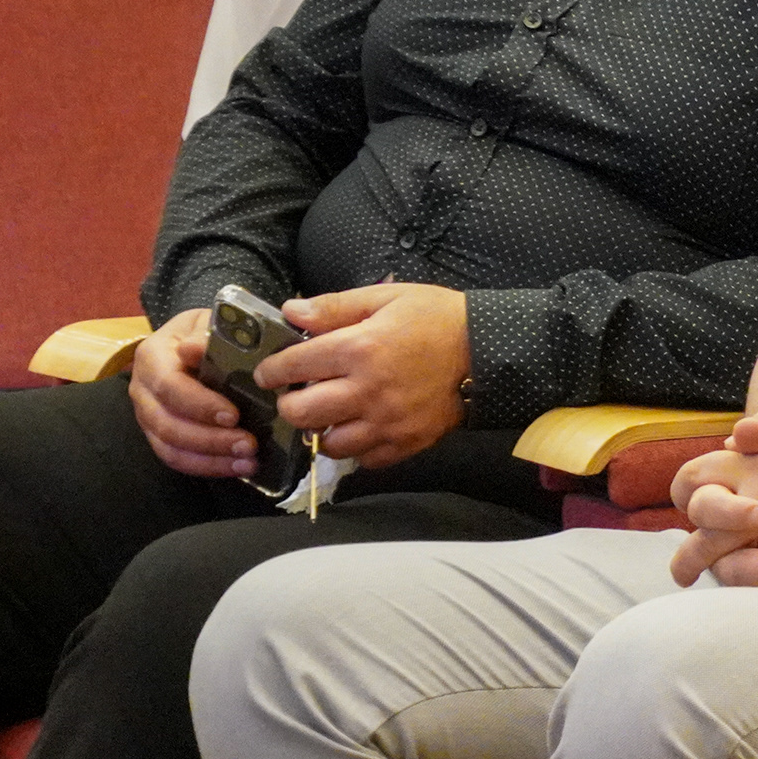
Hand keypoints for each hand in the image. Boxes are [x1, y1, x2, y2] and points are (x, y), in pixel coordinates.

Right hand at [128, 307, 258, 480]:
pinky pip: (176, 459)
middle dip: (210, 439)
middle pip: (167, 423)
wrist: (191, 342)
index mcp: (152, 357)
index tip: (233, 415)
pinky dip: (206, 467)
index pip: (169, 386)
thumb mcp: (209, 323)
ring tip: (248, 461)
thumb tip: (193, 349)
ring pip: (170, 447)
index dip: (199, 404)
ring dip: (211, 459)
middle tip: (249, 444)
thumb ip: (205, 336)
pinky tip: (237, 468)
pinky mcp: (159, 435)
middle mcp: (142, 389)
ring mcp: (147, 415)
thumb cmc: (206, 333)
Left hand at [263, 282, 471, 469]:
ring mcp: (388, 422)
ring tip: (331, 415)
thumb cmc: (434, 317)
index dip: (271, 370)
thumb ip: (334, 307)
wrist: (488, 350)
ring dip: (324, 430)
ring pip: (330, 444)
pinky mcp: (407, 442)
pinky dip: (357, 449)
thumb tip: (289, 311)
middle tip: (297, 396)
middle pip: (302, 414)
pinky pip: (366, 460)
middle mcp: (368, 391)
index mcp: (358, 349)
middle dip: (290, 404)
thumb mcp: (385, 298)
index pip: (292, 367)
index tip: (269, 373)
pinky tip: (361, 429)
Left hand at [664, 399, 757, 587]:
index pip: (690, 484)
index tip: (697, 518)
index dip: (690, 501)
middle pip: (700, 541)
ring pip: (741, 574)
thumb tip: (731, 442)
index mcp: (749, 465)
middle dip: (688, 563)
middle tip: (687, 577)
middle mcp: (757, 500)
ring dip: (753, 579)